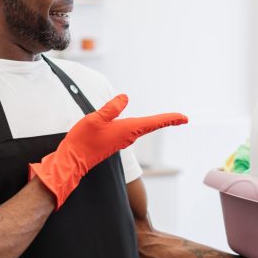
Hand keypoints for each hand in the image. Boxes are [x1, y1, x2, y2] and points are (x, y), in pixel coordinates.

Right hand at [29, 94, 187, 208]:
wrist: (73, 160)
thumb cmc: (83, 141)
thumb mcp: (96, 118)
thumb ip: (111, 108)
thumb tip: (125, 98)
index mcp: (127, 130)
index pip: (154, 122)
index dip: (170, 119)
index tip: (185, 118)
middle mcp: (128, 136)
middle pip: (151, 125)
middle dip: (166, 121)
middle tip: (183, 118)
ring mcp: (121, 140)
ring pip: (141, 128)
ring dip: (154, 123)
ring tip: (168, 119)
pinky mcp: (114, 142)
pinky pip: (130, 130)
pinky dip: (141, 126)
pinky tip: (140, 123)